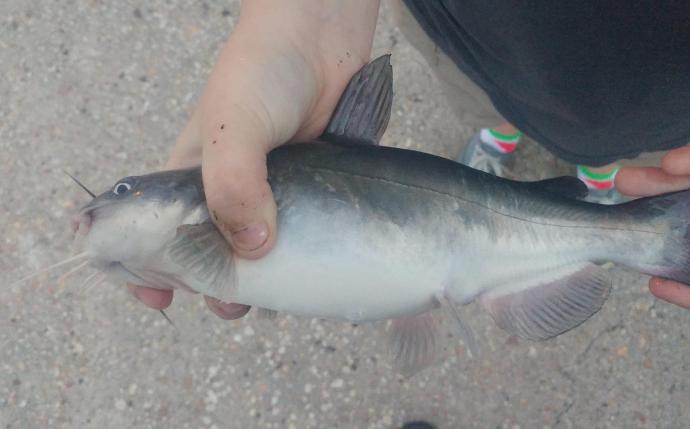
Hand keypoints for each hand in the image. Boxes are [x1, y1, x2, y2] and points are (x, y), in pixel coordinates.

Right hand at [129, 0, 377, 318]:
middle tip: (232, 302)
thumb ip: (235, 186)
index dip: (145, 268)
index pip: (151, 233)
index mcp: (186, 179)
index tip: (161, 299)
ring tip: (274, 295)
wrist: (322, 41)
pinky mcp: (305, 196)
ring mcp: (266, 196)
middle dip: (212, 286)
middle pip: (206, 255)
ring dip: (260, 282)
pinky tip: (311, 274)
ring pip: (255, 254)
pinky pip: (297, 239)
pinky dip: (299, 261)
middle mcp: (222, 193)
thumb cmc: (263, 73)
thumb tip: (253, 249)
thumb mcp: (233, 128)